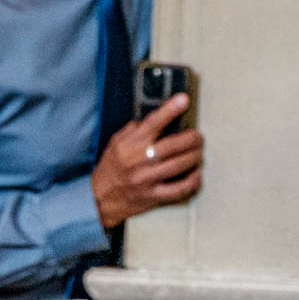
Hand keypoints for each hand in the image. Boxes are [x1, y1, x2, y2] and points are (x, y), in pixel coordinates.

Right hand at [92, 94, 203, 227]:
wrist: (100, 199)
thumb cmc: (110, 169)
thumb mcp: (115, 144)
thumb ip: (133, 130)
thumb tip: (154, 119)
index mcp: (130, 145)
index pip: (152, 123)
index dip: (170, 110)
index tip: (184, 100)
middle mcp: (139, 161)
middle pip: (173, 145)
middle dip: (192, 138)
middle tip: (198, 136)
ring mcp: (147, 179)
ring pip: (179, 165)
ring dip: (194, 157)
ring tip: (198, 152)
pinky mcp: (154, 196)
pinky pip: (179, 189)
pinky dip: (193, 181)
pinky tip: (197, 174)